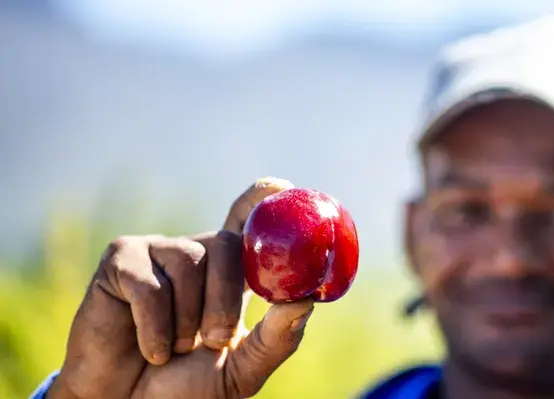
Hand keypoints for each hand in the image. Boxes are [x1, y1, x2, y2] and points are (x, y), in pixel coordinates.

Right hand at [47, 177, 312, 398]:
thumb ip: (277, 338)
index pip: (247, 224)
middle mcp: (196, 255)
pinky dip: (154, 327)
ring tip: (175, 349)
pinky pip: (148, 284)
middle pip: (226, 245)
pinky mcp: (120, 262)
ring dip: (186, 320)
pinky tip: (151, 349)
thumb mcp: (242, 370)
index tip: (280, 186)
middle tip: (215, 340)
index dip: (261, 201)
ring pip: (189, 262)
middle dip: (225, 299)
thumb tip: (305, 300)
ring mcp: (157, 254)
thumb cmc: (187, 390)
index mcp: (228, 274)